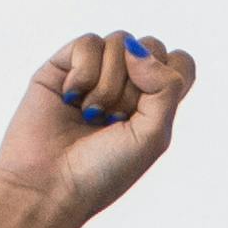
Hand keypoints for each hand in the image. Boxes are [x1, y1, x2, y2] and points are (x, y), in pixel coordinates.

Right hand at [0, 30, 195, 227]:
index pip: (179, 63)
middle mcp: (126, 83)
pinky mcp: (63, 65)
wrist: (49, 186)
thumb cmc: (102, 171)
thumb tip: (136, 47)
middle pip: (152, 46)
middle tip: (114, 120)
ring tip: (91, 115)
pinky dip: (84, 73)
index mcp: (153, 103)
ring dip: (109, 84)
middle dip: (137, 85)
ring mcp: (94, 72)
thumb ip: (165, 88)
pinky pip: (88, 42)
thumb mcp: (153, 136)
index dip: (170, 75)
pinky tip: (71, 99)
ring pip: (121, 41)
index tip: (149, 109)